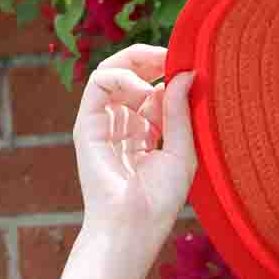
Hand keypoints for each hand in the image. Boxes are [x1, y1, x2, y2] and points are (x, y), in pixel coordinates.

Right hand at [73, 42, 197, 249]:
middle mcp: (124, 125)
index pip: (155, 91)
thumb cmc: (160, 200)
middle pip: (132, 76)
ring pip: (113, 72)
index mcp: (147, 133)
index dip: (170, 75)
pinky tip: (143, 89)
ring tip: (161, 64)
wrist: (133, 225)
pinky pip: (98, 83)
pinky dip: (121, 77)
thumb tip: (187, 73)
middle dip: (152, 59)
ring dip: (137, 61)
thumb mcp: (182, 151)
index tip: (191, 68)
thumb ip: (182, 112)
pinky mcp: (87, 124)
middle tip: (173, 54)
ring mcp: (104, 123)